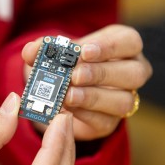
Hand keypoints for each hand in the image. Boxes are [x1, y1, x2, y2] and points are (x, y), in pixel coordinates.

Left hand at [22, 25, 152, 140]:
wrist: (59, 91)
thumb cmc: (66, 63)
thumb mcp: (55, 52)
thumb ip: (43, 49)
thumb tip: (30, 50)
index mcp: (123, 46)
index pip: (129, 42)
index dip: (109, 47)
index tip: (84, 52)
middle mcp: (131, 71)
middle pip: (134, 73)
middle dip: (102, 74)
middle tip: (75, 75)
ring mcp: (124, 98)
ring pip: (123, 101)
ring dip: (93, 97)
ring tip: (68, 95)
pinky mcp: (110, 122)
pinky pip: (105, 121)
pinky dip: (85, 114)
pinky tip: (68, 109)